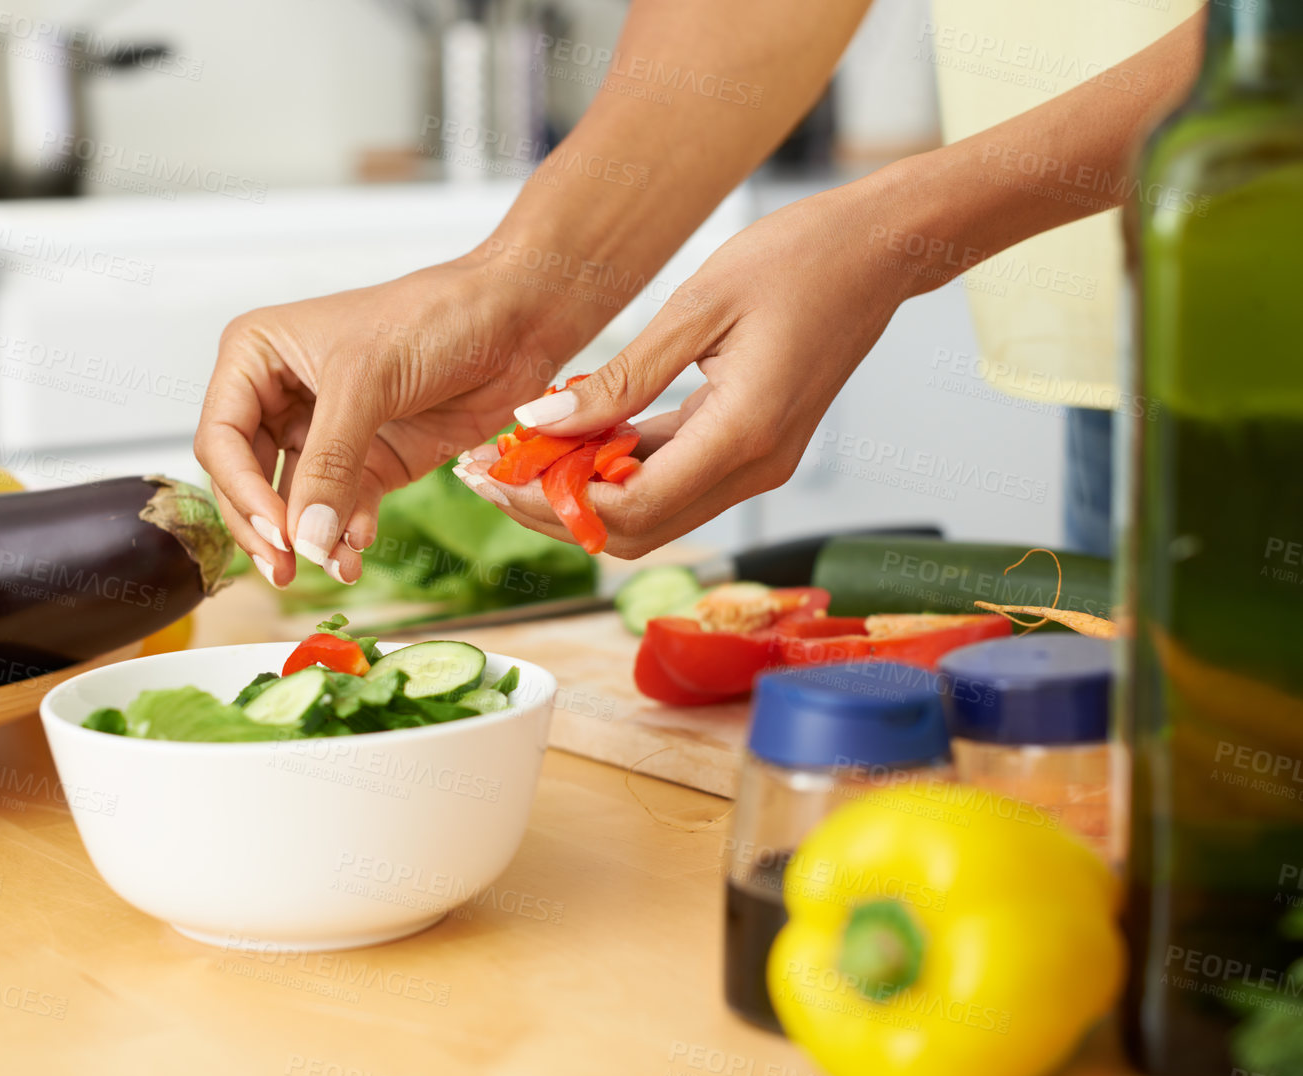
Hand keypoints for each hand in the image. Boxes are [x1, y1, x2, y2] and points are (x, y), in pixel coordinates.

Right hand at [194, 258, 576, 586]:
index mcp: (257, 356)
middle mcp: (282, 396)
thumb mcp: (368, 381)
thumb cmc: (434, 316)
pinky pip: (343, 509)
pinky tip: (361, 545)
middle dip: (268, 528)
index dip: (240, 490)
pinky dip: (348, 533)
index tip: (275, 532)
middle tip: (286, 571)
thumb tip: (305, 538)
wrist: (514, 319)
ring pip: (297, 504)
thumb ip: (331, 462)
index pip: (221, 438)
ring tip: (337, 565)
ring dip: (313, 540)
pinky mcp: (370, 460)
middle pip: (247, 480)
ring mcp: (326, 432)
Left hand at [456, 181, 919, 557]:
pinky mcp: (754, 450)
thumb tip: (540, 423)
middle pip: (633, 532)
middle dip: (554, 513)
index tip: (494, 471)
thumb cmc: (798, 258)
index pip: (628, 509)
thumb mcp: (695, 307)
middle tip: (490, 474)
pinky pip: (675, 482)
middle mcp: (755, 468)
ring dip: (582, 497)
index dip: (551, 503)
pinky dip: (619, 472)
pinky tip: (573, 440)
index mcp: (742, 435)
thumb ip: (618, 379)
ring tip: (519, 457)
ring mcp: (759, 466)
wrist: (879, 249)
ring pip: (651, 517)